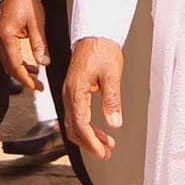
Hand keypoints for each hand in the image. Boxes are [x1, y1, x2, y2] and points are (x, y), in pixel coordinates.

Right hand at [0, 0, 48, 91]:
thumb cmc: (25, 0)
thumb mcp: (36, 22)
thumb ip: (39, 43)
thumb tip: (43, 61)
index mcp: (7, 38)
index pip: (15, 66)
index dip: (25, 79)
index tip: (34, 87)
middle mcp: (1, 39)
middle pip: (10, 67)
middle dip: (23, 78)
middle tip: (37, 86)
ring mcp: (1, 37)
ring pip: (9, 62)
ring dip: (21, 71)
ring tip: (36, 76)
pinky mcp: (4, 35)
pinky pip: (9, 54)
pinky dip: (19, 62)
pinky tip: (30, 63)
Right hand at [64, 37, 125, 159]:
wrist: (95, 33)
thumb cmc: (102, 49)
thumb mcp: (112, 75)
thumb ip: (112, 100)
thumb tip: (114, 122)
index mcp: (76, 91)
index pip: (80, 124)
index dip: (91, 141)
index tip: (102, 151)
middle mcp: (69, 93)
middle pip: (74, 127)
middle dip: (89, 143)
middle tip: (105, 152)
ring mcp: (70, 92)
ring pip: (74, 122)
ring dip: (89, 136)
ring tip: (106, 144)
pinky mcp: (74, 90)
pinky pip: (76, 113)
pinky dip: (87, 125)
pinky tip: (99, 129)